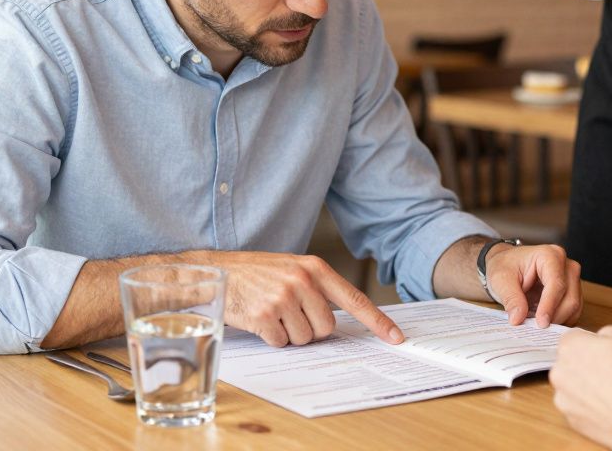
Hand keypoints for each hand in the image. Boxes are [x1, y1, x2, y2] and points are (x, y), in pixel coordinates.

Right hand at [218, 252, 403, 347]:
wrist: (215, 271)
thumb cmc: (255, 273)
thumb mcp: (290, 268)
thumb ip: (315, 287)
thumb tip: (338, 320)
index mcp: (314, 268)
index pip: (354, 299)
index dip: (377, 321)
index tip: (396, 338)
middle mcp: (302, 282)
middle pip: (326, 328)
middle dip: (310, 328)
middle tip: (289, 313)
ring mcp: (283, 298)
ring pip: (304, 338)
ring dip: (289, 334)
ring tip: (271, 313)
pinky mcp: (265, 316)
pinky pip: (281, 342)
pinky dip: (272, 338)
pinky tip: (259, 320)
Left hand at [484, 243, 582, 327]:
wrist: (508, 265)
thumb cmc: (505, 267)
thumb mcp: (500, 280)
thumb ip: (511, 298)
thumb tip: (518, 319)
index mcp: (550, 256)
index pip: (556, 284)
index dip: (549, 306)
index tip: (541, 323)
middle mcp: (567, 266)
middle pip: (570, 298)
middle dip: (554, 317)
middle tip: (534, 327)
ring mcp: (572, 279)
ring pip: (574, 308)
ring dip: (557, 320)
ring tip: (535, 323)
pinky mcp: (573, 293)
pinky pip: (573, 312)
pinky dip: (559, 321)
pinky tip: (543, 321)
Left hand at [550, 326, 611, 446]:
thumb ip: (606, 333)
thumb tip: (602, 339)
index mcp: (570, 346)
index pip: (574, 338)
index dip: (593, 343)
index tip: (606, 350)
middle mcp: (560, 372)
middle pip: (571, 363)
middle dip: (588, 365)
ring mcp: (564, 399)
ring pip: (574, 387)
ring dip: (588, 387)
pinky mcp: (573, 421)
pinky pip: (580, 409)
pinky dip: (592, 408)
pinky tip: (611, 407)